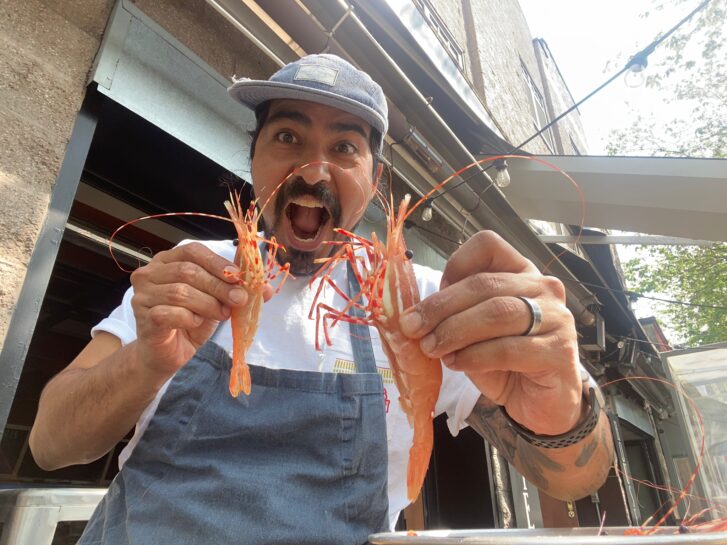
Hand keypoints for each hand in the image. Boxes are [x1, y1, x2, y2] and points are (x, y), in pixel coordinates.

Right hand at [129, 242, 271, 378]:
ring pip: (180, 292)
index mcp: (168, 260)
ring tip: (221, 314)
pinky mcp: (143, 317)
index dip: (217, 262)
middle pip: (188, 271)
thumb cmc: (191, 320)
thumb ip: (237, 290)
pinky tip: (196, 323)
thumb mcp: (217, 301)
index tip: (238, 277)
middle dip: (219, 286)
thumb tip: (266, 289)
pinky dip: (189, 318)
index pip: (193, 251)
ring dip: (208, 304)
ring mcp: (143, 294)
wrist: (168, 353)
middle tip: (239, 299)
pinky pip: (169, 313)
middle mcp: (151, 273)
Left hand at [399, 231, 581, 435]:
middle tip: (413, 327)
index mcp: (520, 272)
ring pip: (497, 313)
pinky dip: (474, 356)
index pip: (488, 246)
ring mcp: (557, 317)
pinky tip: (456, 364)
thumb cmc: (505, 363)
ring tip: (432, 348)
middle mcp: (543, 287)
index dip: (455, 265)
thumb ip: (452, 315)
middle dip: (441, 306)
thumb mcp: (472, 332)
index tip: (434, 294)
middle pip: (485, 284)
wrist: (540, 403)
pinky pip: (508, 348)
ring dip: (455, 331)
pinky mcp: (560, 351)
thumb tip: (414, 314)